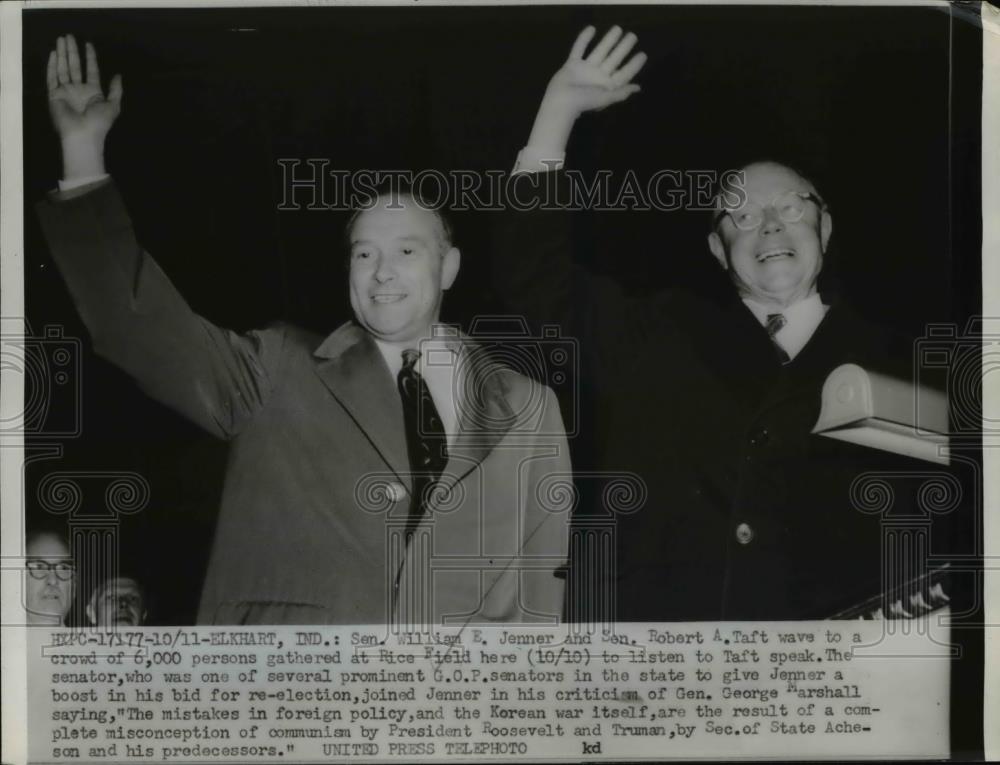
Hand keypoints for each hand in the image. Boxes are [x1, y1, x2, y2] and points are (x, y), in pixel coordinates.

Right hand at [47, 35, 121, 178]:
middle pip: (74, 66)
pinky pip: (51, 77)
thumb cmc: (99, 122)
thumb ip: (116, 90)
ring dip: (61, 54)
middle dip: (72, 51)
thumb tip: (118, 75)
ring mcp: (66, 91)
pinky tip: (53, 54)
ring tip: (61, 39)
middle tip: (70, 36)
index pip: (91, 70)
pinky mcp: (54, 94)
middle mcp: (78, 89)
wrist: (82, 135)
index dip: (90, 57)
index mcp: (93, 92)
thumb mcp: (113, 106)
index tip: (88, 44)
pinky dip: (52, 66)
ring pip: (63, 68)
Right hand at [544, 26, 646, 116]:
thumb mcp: (606, 98)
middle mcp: (598, 76)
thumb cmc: (584, 101)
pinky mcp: (572, 65)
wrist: (561, 101)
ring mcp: (585, 70)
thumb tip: (637, 88)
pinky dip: (583, 39)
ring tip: (618, 29)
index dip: (634, 65)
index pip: (624, 73)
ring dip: (608, 40)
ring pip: (599, 51)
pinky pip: (579, 49)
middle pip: (614, 59)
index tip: (643, 54)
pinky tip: (591, 28)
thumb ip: (621, 92)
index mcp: (607, 85)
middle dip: (623, 48)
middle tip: (632, 36)